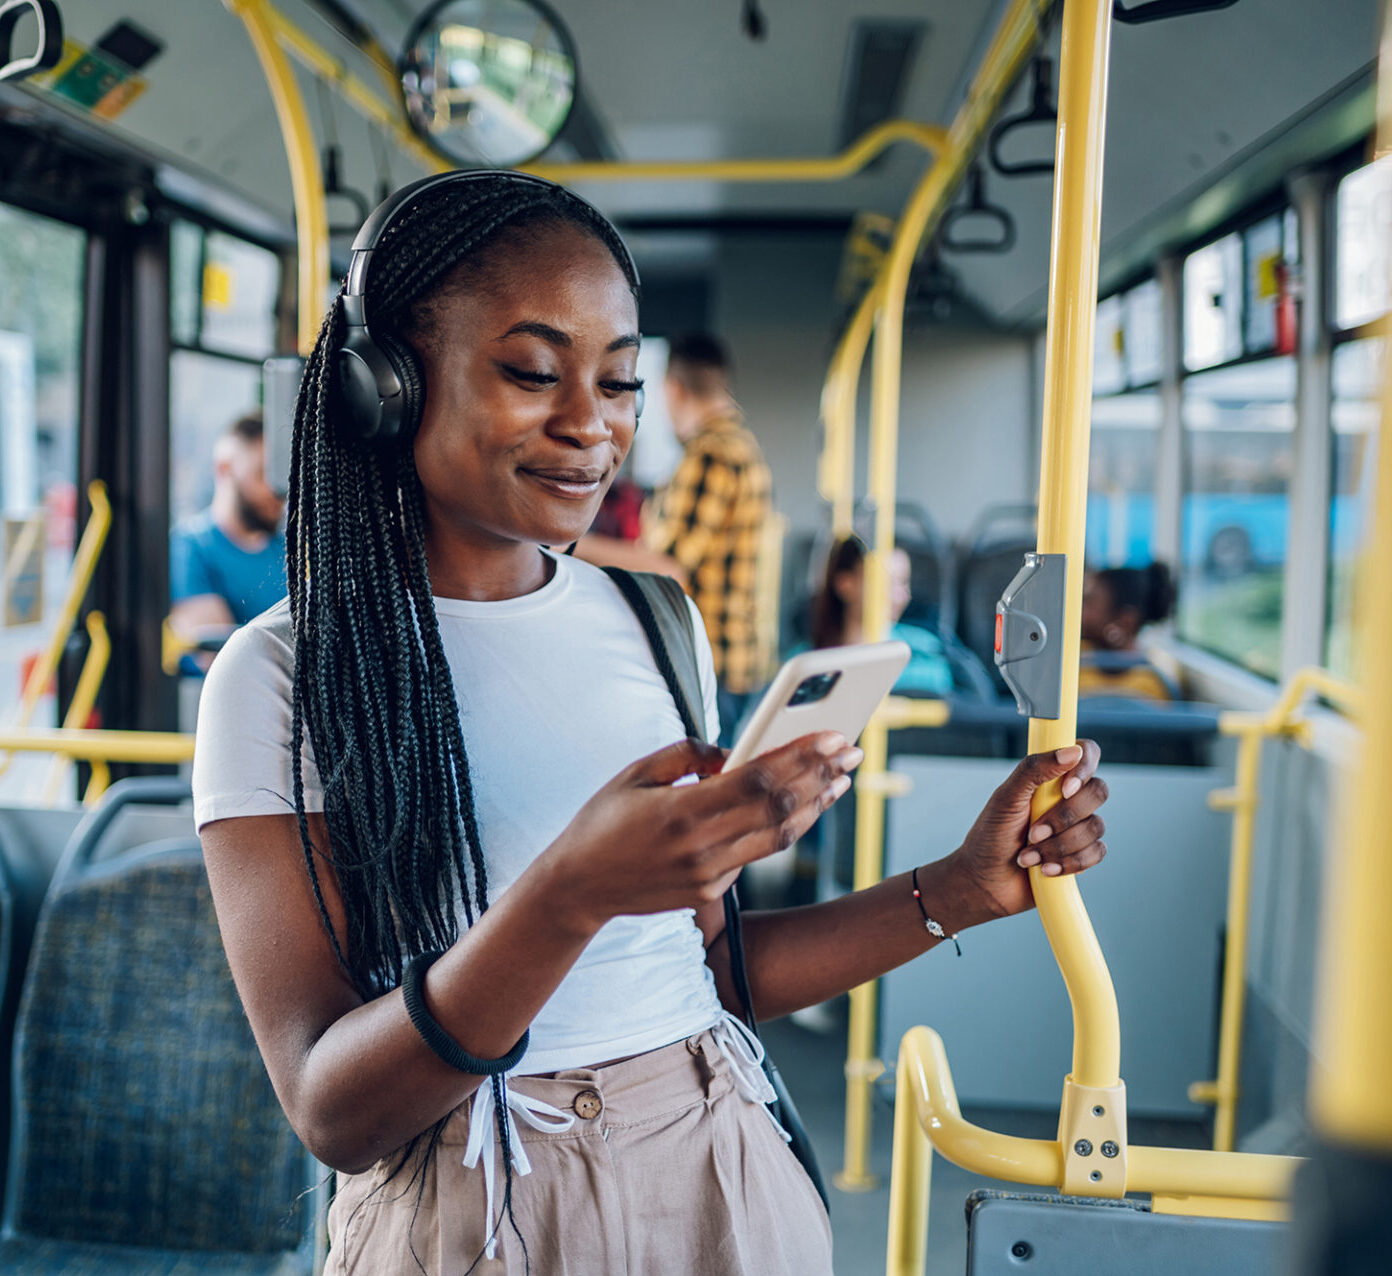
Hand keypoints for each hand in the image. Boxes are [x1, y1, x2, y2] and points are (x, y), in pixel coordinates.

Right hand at [544, 733, 861, 929]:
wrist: (576, 888)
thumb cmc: (602, 820)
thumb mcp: (635, 773)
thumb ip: (687, 754)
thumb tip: (733, 750)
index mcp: (681, 812)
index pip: (758, 780)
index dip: (801, 757)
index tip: (833, 736)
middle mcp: (701, 848)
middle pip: (779, 808)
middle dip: (821, 776)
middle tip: (851, 751)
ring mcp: (708, 875)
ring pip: (778, 837)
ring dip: (815, 806)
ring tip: (841, 780)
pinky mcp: (710, 891)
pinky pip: (756, 854)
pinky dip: (784, 827)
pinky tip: (803, 806)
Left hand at [943, 740, 1107, 920]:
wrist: (986, 883)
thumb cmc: (990, 836)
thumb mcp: (1006, 798)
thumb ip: (1034, 770)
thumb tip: (1072, 751)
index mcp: (1050, 777)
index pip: (1085, 752)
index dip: (1084, 768)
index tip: (1066, 790)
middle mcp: (1068, 798)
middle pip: (1098, 792)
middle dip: (1064, 818)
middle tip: (1032, 833)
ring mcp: (1077, 826)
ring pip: (1096, 827)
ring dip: (1059, 846)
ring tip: (1028, 856)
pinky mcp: (1083, 854)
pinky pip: (1097, 853)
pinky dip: (1069, 863)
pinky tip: (1045, 870)